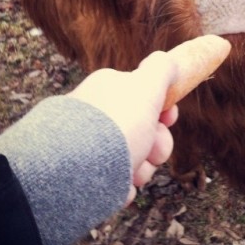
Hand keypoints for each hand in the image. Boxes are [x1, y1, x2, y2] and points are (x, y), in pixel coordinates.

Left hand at [67, 51, 178, 204]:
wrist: (75, 171)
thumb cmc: (117, 126)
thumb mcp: (145, 88)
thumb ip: (160, 69)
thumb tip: (166, 59)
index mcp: (110, 91)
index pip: (145, 98)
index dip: (164, 111)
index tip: (168, 119)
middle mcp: (99, 116)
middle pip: (145, 132)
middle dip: (157, 146)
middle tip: (153, 152)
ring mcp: (92, 147)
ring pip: (134, 159)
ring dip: (142, 169)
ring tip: (132, 173)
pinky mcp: (86, 176)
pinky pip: (116, 181)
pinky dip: (121, 186)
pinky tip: (116, 186)